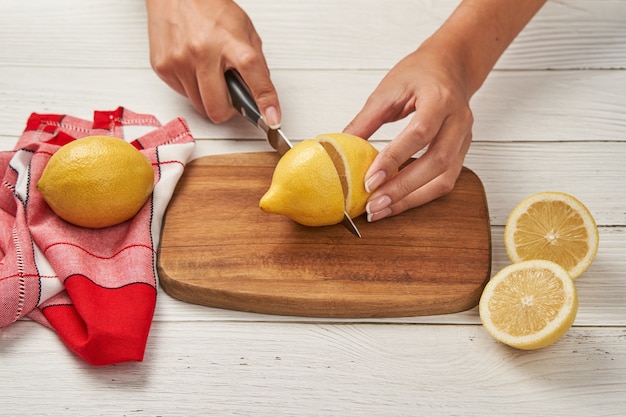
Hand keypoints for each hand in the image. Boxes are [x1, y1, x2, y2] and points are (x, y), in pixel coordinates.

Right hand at [145, 0, 280, 125]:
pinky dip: (193, 88)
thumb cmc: (210, 9)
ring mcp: (179, 61)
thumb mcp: (244, 31)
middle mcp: (202, 52)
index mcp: (229, 41)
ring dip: (209, 98)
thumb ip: (255, 64)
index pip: (253, 75)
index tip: (272, 119)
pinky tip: (194, 68)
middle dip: (228, 110)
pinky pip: (184, 96)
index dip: (265, 101)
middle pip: (218, 108)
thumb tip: (261, 95)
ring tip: (210, 75)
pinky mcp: (163, 68)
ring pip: (200, 107)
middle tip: (231, 96)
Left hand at [344, 44, 472, 221]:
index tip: (369, 180)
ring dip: (412, 199)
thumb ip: (366, 120)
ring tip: (383, 210)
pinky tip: (399, 201)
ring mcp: (464, 137)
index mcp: (440, 98)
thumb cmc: (421, 72)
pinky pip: (445, 181)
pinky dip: (421, 195)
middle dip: (403, 188)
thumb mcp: (388, 89)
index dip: (393, 159)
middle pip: (436, 162)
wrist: (451, 65)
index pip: (419, 133)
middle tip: (374, 204)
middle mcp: (459, 119)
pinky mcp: (461, 151)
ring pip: (445, 179)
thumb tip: (340, 148)